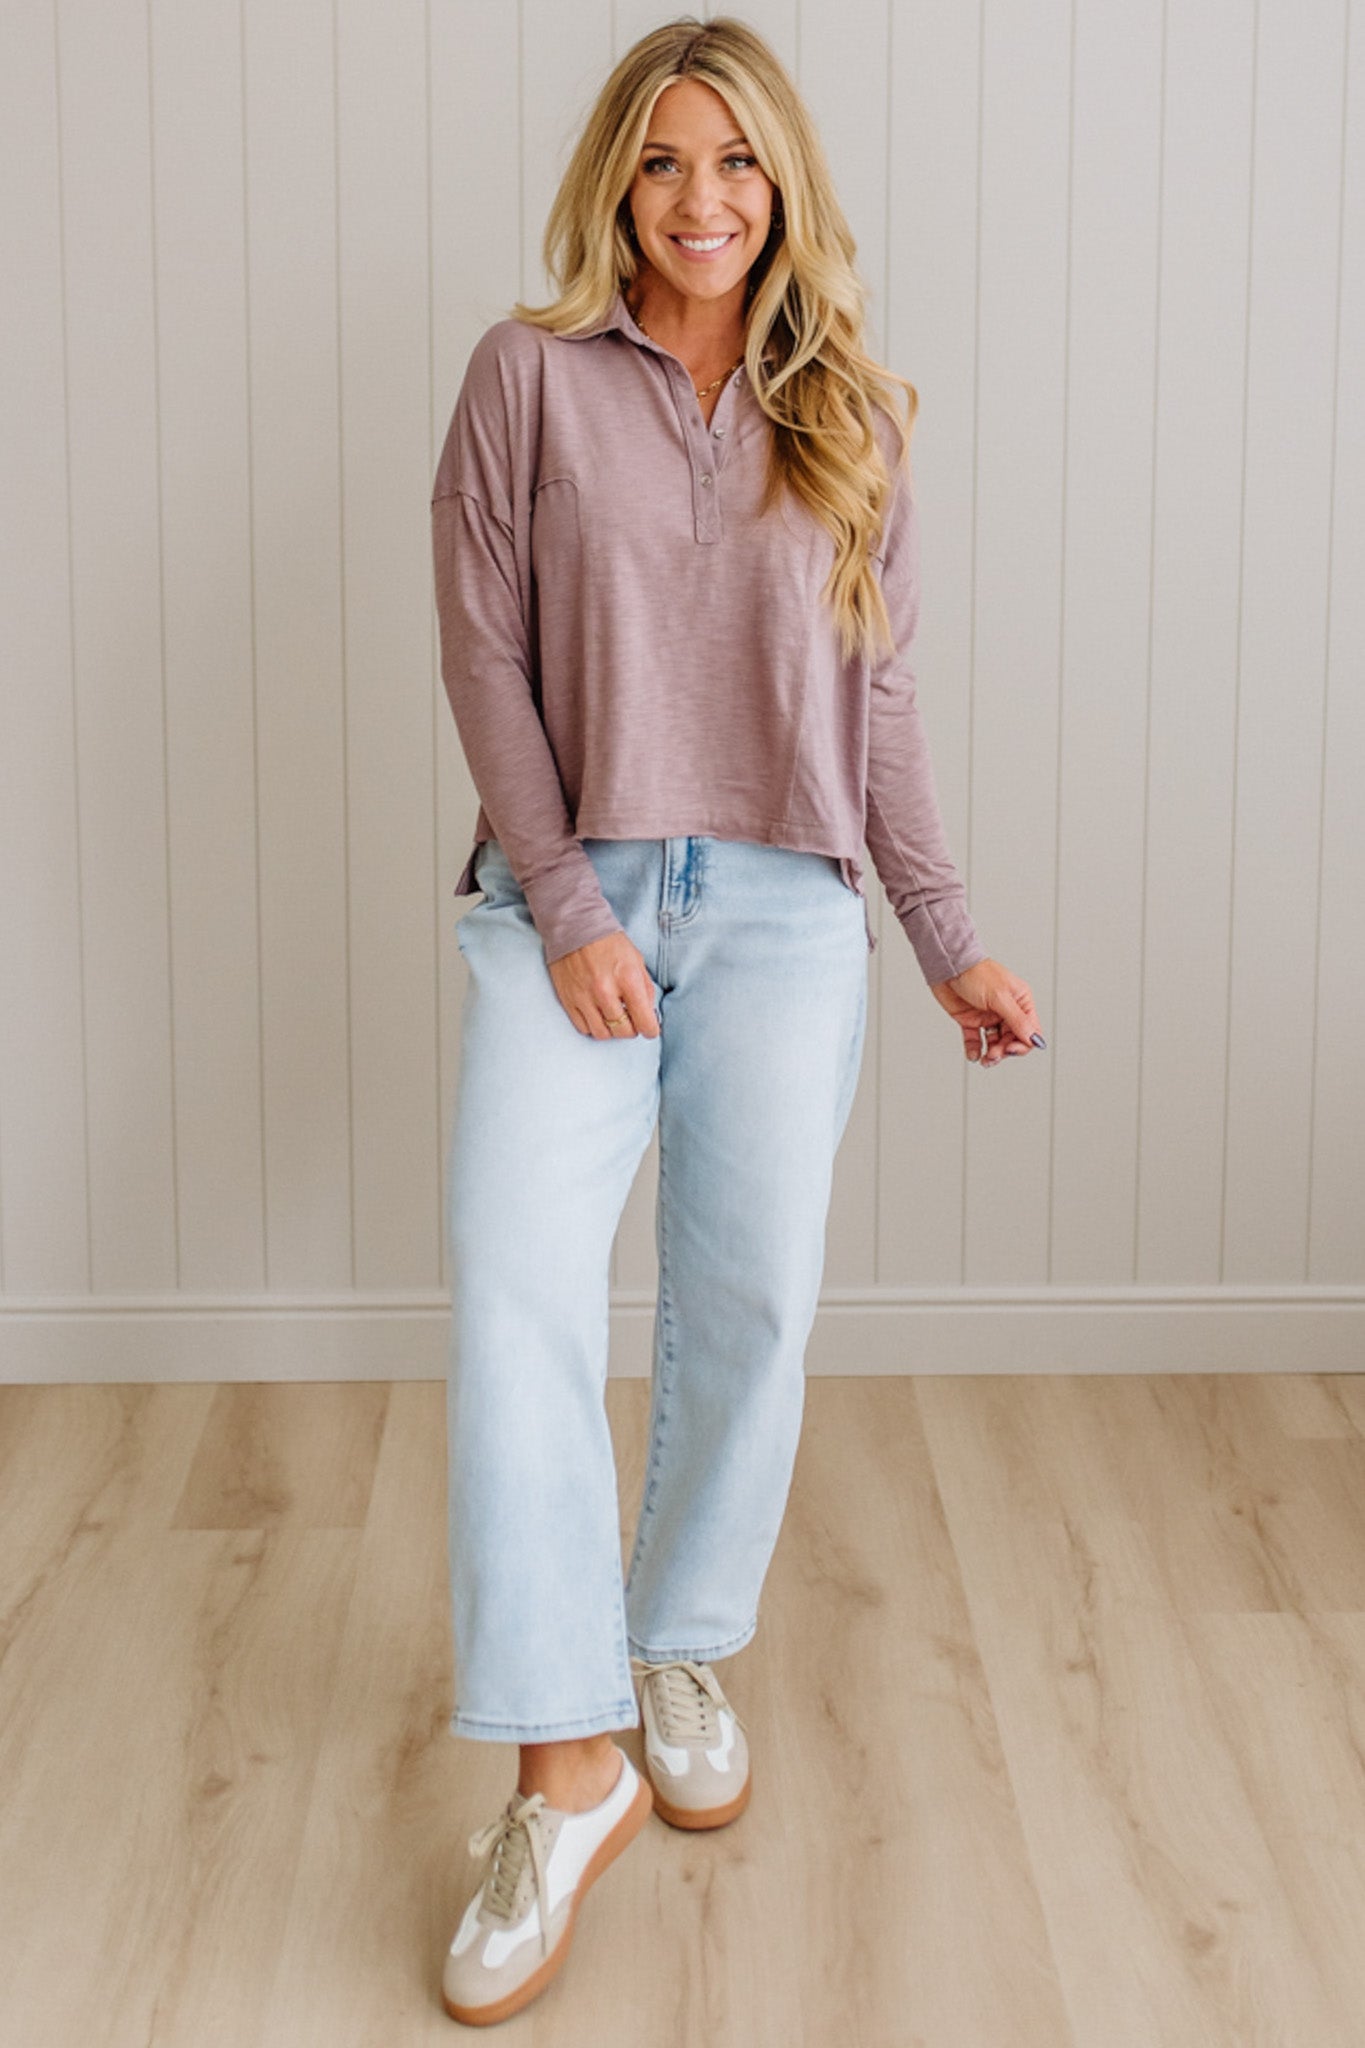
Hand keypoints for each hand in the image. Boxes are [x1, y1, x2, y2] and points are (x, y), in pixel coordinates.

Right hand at [548, 930, 660, 1039]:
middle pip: (623, 1031)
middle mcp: (605, 991)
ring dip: (612, 1030)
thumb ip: (645, 989)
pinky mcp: (568, 1000)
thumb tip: (649, 1014)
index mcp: (627, 978)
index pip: (644, 1021)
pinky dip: (593, 1026)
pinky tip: (597, 1014)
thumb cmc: (608, 942)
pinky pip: (583, 1028)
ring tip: (613, 1017)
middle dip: (632, 1029)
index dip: (650, 1030)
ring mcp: (584, 997)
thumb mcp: (636, 960)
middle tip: (631, 1019)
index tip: (650, 1029)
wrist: (575, 927)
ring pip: (602, 1034)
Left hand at [930, 957, 1044, 1066]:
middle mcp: (1007, 1010)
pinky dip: (975, 1050)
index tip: (1010, 1050)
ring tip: (984, 1059)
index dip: (1023, 1044)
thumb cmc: (976, 972)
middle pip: (1013, 1040)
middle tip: (993, 1055)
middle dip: (1004, 1051)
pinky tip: (974, 1055)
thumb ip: (1017, 1020)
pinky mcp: (971, 1020)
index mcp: (1020, 1001)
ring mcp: (989, 1016)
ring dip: (991, 1054)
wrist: (948, 965)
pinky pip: (976, 1041)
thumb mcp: (1000, 997)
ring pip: (995, 1043)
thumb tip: (1035, 1040)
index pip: (1030, 1031)